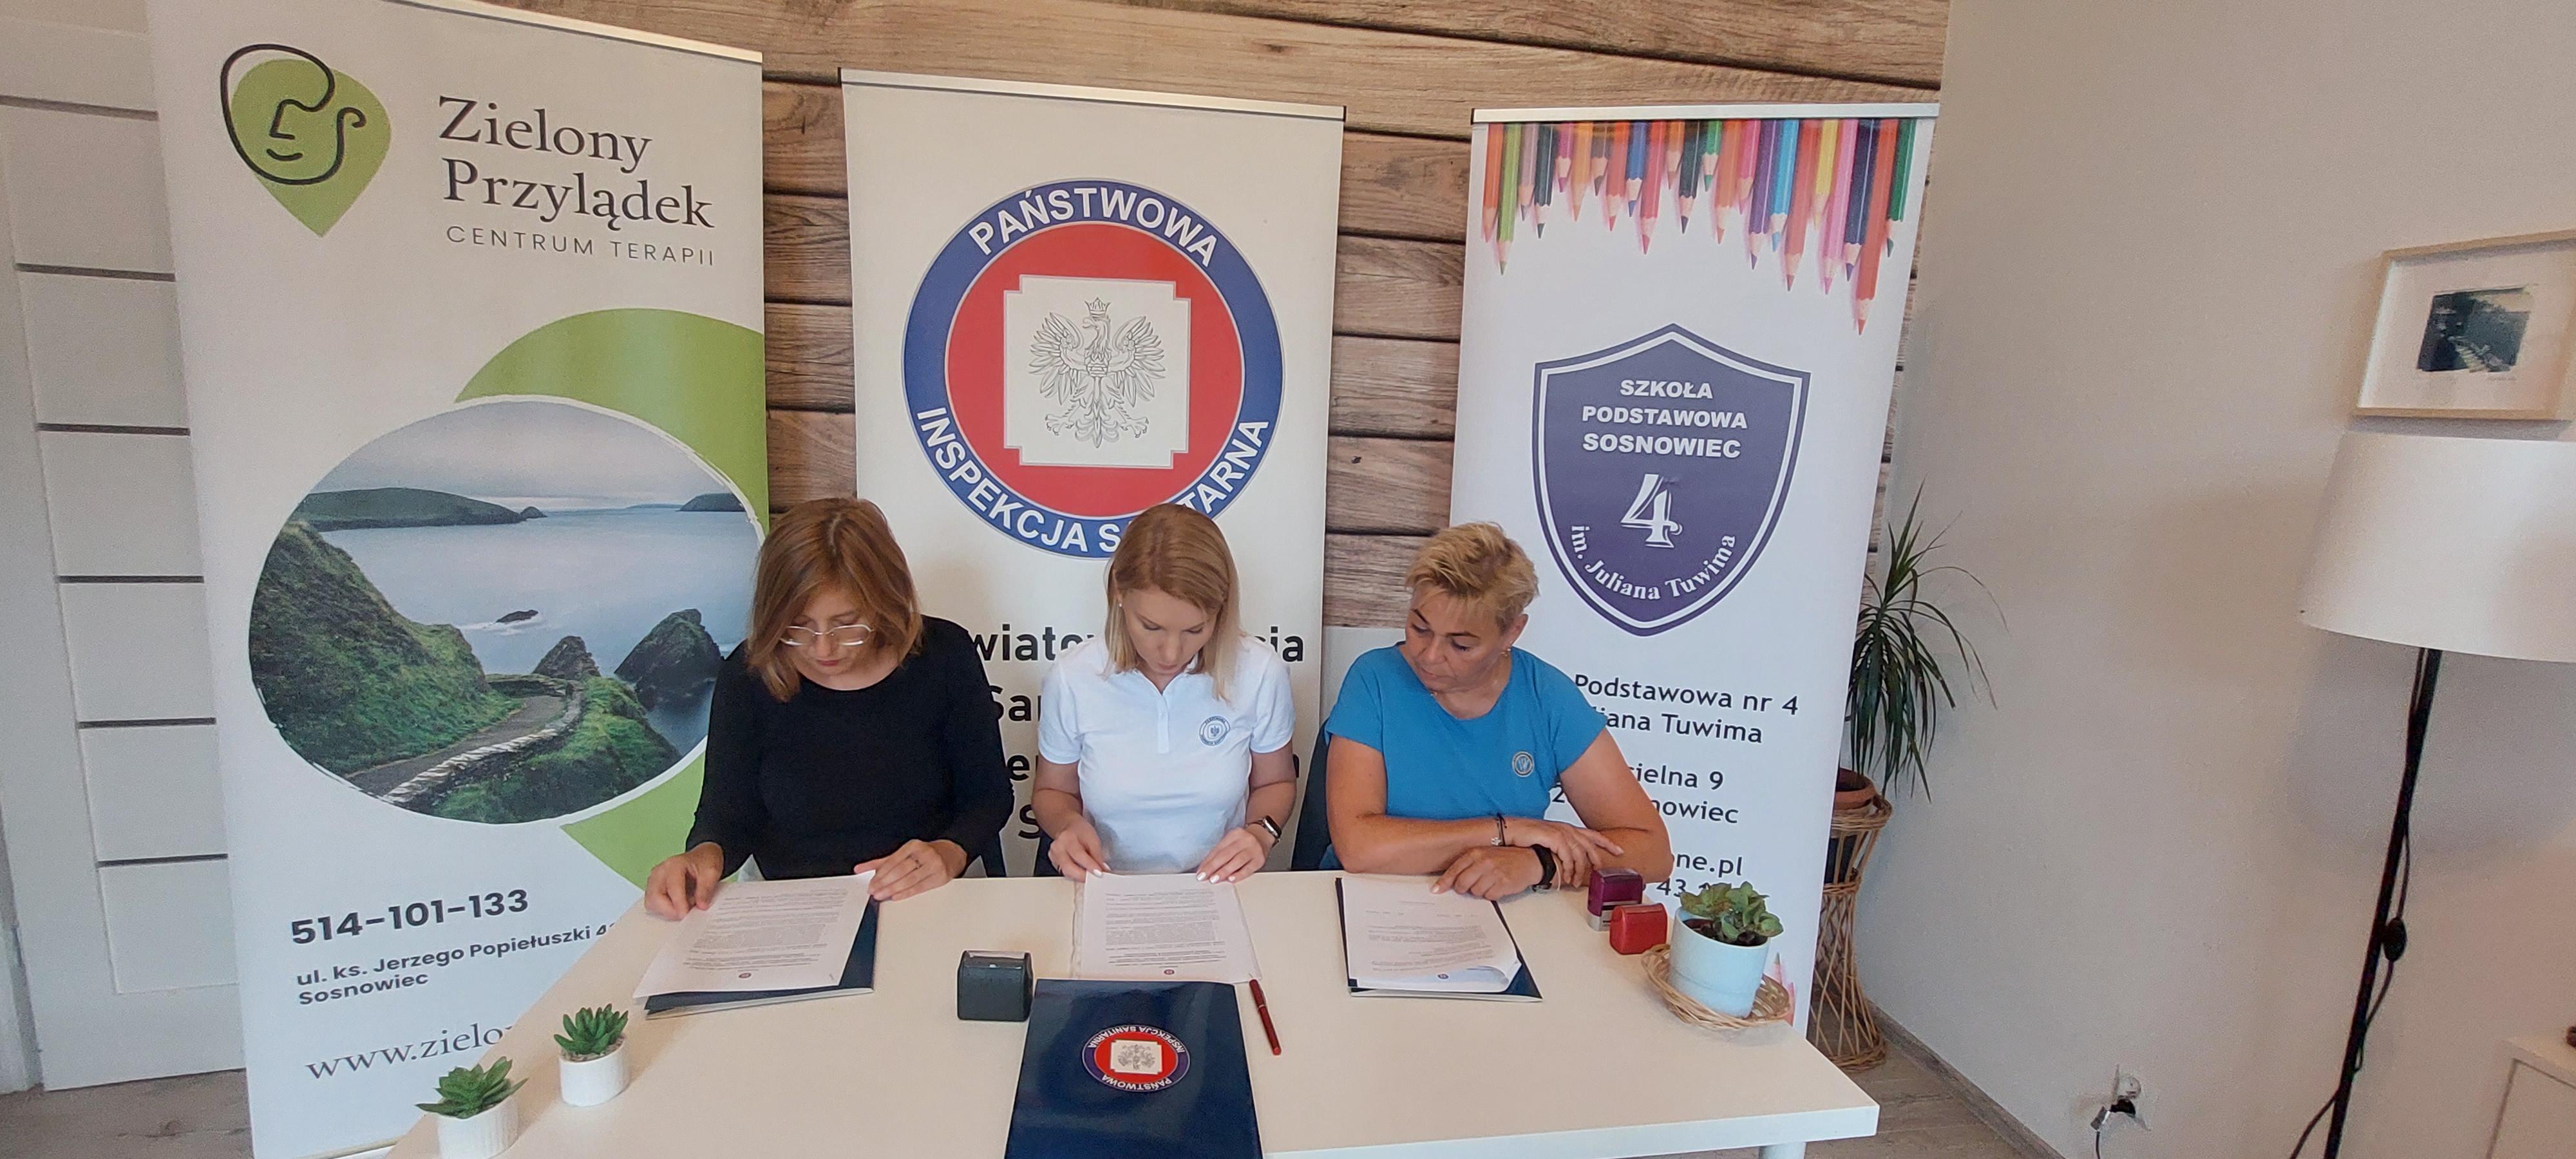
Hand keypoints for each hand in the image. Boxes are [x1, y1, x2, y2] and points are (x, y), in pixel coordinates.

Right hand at [644, 843, 724, 918]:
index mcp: (674, 864)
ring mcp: (654, 879)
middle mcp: (660, 871)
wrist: (701, 857)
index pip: (672, 887)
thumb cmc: (704, 862)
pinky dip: (664, 908)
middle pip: (655, 897)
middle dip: (669, 910)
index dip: (678, 903)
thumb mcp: (712, 872)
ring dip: (666, 910)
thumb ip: (706, 889)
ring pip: (651, 902)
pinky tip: (677, 905)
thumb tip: (701, 906)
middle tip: (685, 914)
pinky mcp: (653, 888)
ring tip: (684, 906)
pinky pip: (653, 904)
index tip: (685, 915)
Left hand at [856, 839, 965, 900]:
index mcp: (913, 846)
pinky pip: (920, 887)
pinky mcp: (940, 877)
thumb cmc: (925, 854)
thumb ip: (881, 862)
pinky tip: (897, 896)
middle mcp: (924, 853)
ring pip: (909, 880)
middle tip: (874, 891)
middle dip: (885, 883)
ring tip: (882, 896)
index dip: (880, 874)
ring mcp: (933, 865)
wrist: (952, 853)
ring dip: (893, 890)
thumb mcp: (903, 854)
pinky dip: (907, 893)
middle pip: (900, 871)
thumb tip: (860, 869)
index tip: (871, 883)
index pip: (893, 861)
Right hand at [1047, 818, 1110, 879]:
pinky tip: (1082, 873)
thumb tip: (1103, 869)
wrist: (1068, 828)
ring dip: (1080, 877)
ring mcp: (1053, 856)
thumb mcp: (1093, 838)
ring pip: (1066, 872)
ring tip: (1090, 876)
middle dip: (1083, 876)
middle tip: (1095, 878)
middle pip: (1068, 867)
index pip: (1078, 854)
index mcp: (1067, 838)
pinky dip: (1075, 875)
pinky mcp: (1054, 863)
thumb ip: (1098, 855)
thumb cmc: (1081, 832)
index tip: (1099, 873)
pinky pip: (1065, 873)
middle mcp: (1057, 847)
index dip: (1089, 865)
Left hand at [1194, 824, 1273, 882]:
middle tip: (1204, 876)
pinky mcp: (1260, 859)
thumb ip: (1220, 853)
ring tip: (1215, 879)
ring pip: (1236, 861)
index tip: (1200, 872)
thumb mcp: (1232, 842)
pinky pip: (1248, 869)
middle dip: (1213, 867)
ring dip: (1224, 871)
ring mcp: (1253, 849)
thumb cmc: (1244, 842)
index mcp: (1234, 834)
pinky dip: (1239, 874)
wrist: (1263, 837)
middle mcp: (1244, 840)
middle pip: (1226, 854)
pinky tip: (1231, 879)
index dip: (1208, 861)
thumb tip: (1206, 868)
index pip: (1218, 849)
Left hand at [1433, 846, 1544, 899]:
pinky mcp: (1503, 883)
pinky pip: (1489, 896)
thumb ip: (1469, 865)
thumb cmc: (1506, 858)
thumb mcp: (1485, 855)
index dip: (1444, 882)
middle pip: (1462, 884)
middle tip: (1472, 887)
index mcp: (1476, 853)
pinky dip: (1493, 894)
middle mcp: (1483, 861)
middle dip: (1464, 889)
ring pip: (1475, 892)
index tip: (1436, 890)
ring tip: (1491, 882)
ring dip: (1481, 891)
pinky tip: (1499, 885)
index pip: (1454, 870)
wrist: (1530, 859)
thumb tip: (1452, 881)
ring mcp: (1493, 872)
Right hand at [1505, 818, 1622, 889]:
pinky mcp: (1554, 837)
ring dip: (1580, 870)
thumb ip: (1561, 848)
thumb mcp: (1549, 841)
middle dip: (1598, 859)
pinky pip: (1567, 856)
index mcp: (1567, 828)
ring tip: (1576, 881)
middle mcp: (1567, 828)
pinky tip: (1567, 876)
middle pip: (1590, 844)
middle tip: (1600, 872)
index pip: (1593, 834)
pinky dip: (1569, 868)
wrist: (1511, 831)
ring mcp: (1561, 832)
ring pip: (1580, 853)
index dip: (1608, 842)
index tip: (1620, 850)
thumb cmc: (1526, 837)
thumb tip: (1568, 860)